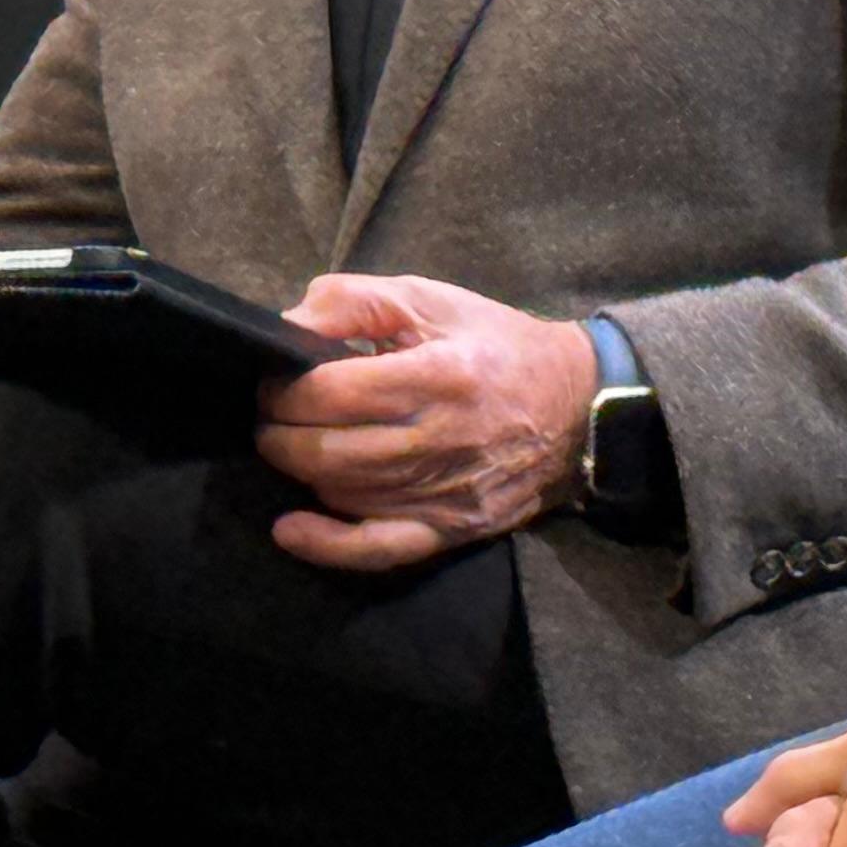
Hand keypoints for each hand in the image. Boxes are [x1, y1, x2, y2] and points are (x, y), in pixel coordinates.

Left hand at [253, 275, 596, 569]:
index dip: (285, 389)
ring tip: (291, 444)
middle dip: (279, 432)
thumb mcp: (428, 298)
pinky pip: (379, 548)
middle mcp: (440, 439)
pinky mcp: (452, 528)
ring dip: (300, 471)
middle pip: (328, 450)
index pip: (332, 392)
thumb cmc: (494, 344)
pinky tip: (289, 530)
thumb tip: (288, 327)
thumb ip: (353, 301)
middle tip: (270, 414)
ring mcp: (445, 493)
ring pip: (343, 494)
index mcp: (437, 374)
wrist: (576, 407)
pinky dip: (328, 545)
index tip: (273, 381)